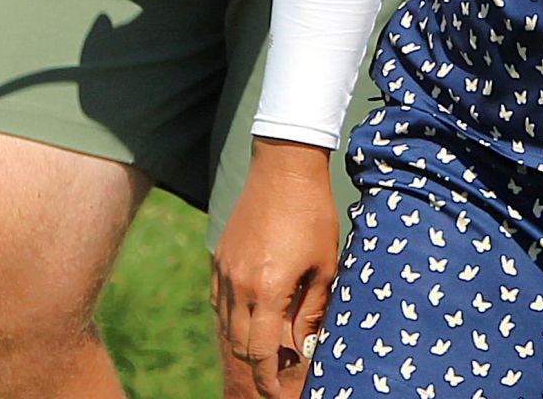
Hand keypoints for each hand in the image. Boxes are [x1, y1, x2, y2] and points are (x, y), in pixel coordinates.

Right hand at [211, 140, 340, 398]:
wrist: (284, 167)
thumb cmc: (312, 215)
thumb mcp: (323, 267)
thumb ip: (310, 310)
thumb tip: (303, 346)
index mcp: (267, 290)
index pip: (260, 352)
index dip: (267, 379)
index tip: (277, 393)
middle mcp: (239, 285)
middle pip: (239, 344)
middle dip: (256, 365)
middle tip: (278, 371)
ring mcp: (225, 270)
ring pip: (226, 324)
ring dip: (244, 342)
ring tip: (268, 345)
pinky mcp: (219, 257)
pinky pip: (219, 300)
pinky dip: (232, 317)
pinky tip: (251, 315)